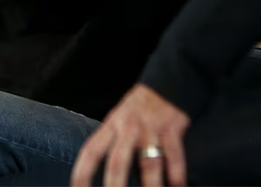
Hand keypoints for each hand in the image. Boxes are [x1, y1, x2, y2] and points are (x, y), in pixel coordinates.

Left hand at [71, 84, 189, 186]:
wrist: (166, 84)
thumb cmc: (139, 107)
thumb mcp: (118, 118)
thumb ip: (110, 141)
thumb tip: (98, 170)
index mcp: (112, 125)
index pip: (91, 151)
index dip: (82, 172)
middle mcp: (128, 127)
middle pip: (117, 161)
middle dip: (114, 184)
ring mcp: (151, 129)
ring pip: (149, 163)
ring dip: (150, 185)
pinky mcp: (172, 129)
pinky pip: (174, 157)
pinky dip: (177, 176)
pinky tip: (177, 186)